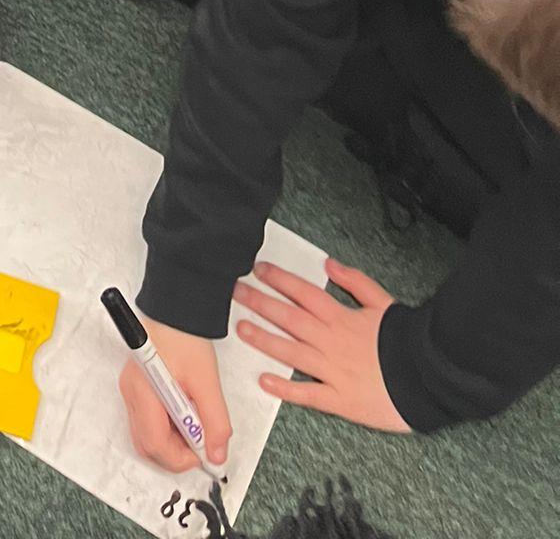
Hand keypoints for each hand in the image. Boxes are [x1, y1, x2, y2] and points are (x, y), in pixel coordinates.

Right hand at [118, 321, 231, 474]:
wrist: (175, 308)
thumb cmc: (186, 337)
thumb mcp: (207, 381)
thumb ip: (215, 422)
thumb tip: (216, 455)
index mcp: (143, 390)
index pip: (154, 443)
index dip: (180, 458)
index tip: (203, 453)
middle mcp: (130, 393)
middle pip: (146, 444)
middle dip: (175, 453)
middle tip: (199, 443)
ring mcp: (130, 390)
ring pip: (145, 435)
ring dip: (171, 441)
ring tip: (193, 423)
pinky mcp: (135, 387)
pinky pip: (146, 420)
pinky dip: (166, 428)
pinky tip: (183, 412)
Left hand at [234, 258, 410, 433]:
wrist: (430, 379)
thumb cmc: (407, 341)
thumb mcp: (385, 303)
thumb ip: (355, 282)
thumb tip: (329, 264)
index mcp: (342, 317)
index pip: (303, 293)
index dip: (279, 280)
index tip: (257, 269)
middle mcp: (332, 342)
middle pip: (289, 319)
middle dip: (260, 303)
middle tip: (234, 293)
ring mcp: (334, 371)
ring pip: (291, 353)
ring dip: (264, 340)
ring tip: (240, 329)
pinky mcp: (341, 400)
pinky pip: (308, 394)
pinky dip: (286, 388)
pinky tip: (264, 381)